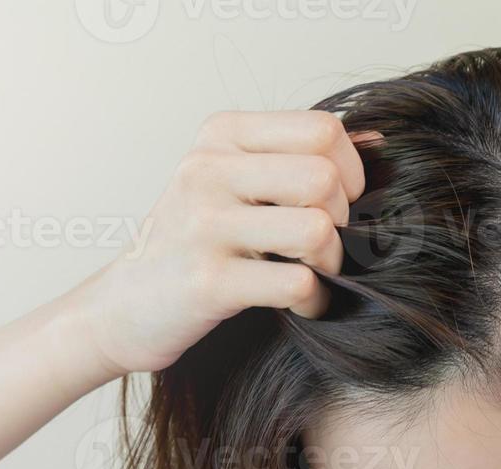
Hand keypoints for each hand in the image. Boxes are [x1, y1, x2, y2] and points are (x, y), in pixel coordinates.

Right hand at [70, 109, 382, 374]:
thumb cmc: (192, 243)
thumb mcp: (231, 181)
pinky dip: (315, 300)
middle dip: (342, 220)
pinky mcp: (208, 282)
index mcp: (221, 136)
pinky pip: (298, 283)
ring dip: (331, 262)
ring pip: (317, 230)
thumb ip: (295, 157)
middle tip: (323, 245)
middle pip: (325, 179)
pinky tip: (301, 303)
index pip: (323, 130)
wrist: (122, 307)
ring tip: (312, 273)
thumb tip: (378, 141)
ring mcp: (204, 225)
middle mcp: (207, 170)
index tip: (338, 203)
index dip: (351, 171)